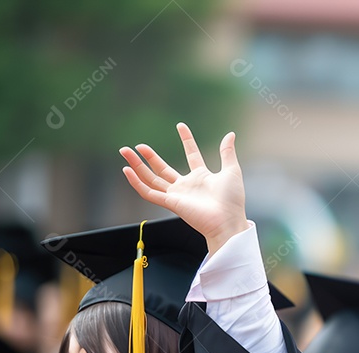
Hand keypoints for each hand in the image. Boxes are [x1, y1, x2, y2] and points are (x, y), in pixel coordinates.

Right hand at [120, 123, 249, 254]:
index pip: (192, 155)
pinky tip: (127, 171)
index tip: (181, 126)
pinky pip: (148, 193)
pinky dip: (136, 183)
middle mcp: (187, 186)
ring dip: (138, 166)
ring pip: (151, 179)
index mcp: (202, 177)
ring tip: (126, 151)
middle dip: (150, 157)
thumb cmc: (232, 201)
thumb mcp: (232, 171)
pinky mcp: (170, 203)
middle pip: (163, 169)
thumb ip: (227, 152)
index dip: (187, 140)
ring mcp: (177, 194)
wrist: (228, 220)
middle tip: (138, 145)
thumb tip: (231, 134)